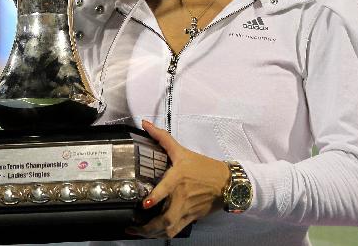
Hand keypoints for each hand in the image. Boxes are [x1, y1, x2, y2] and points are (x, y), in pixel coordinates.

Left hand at [126, 119, 229, 237]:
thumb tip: (146, 124)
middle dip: (147, 227)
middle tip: (132, 225)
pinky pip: (176, 231)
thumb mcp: (182, 151)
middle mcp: (182, 196)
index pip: (167, 188)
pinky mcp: (191, 218)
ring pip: (169, 228)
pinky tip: (153, 233)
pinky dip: (163, 234)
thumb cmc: (204, 167)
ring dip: (152, 233)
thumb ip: (162, 138)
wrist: (226, 182)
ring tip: (137, 232)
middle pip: (166, 218)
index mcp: (178, 178)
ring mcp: (186, 209)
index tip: (145, 204)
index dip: (156, 197)